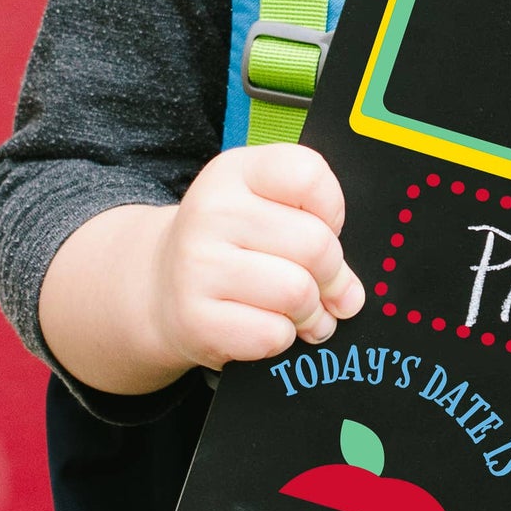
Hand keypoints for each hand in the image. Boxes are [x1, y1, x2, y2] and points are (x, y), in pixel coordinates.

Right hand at [38, 146, 366, 393]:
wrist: (161, 286)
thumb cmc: (232, 246)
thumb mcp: (264, 210)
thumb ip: (317, 230)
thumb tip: (350, 295)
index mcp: (235, 172)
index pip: (308, 175)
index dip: (332, 209)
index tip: (322, 225)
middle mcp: (211, 211)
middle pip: (316, 244)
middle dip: (332, 275)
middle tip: (322, 287)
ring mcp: (197, 266)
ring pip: (298, 293)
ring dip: (310, 313)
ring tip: (298, 313)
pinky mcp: (195, 319)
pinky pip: (273, 335)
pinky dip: (281, 339)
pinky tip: (264, 327)